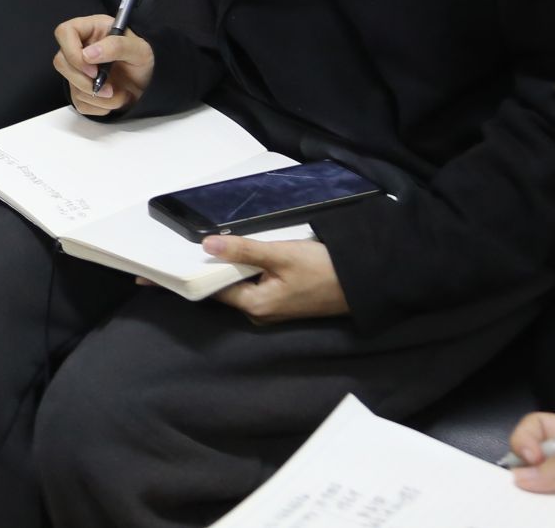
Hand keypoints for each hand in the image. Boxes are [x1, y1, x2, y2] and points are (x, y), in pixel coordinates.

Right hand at [53, 15, 154, 114]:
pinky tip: (114, 99)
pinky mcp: (82, 91)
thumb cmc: (146, 61)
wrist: (151, 84)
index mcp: (93, 29)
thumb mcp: (139, 49)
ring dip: (98, 97)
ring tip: (120, 94)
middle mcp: (82, 48)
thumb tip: (88, 54)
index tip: (92, 69)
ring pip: (71, 86)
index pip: (65, 33)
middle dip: (84, 81)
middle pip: (61, 62)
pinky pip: (80, 103)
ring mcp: (80, 71)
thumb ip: (116, 46)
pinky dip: (99, 107)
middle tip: (108, 88)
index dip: (72, 52)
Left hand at [204, 236, 348, 320]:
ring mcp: (271, 311)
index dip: (204, 268)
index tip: (195, 248)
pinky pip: (257, 286)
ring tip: (238, 244)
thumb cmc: (319, 269)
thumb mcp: (279, 255)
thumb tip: (207, 245)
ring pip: (243, 285)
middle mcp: (259, 314)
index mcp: (254, 307)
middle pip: (228, 287)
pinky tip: (257, 255)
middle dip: (223, 265)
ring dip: (240, 266)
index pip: (215, 289)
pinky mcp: (281, 303)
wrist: (358, 282)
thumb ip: (242, 251)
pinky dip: (253, 271)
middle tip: (217, 239)